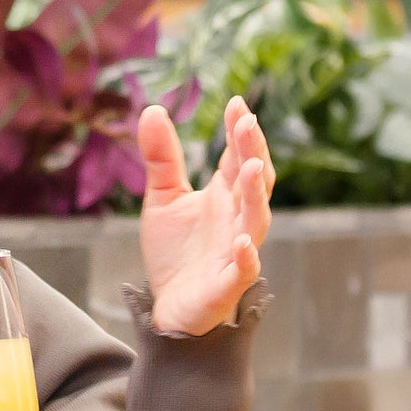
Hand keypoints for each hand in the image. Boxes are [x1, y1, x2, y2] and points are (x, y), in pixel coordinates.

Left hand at [138, 97, 272, 338]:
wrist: (168, 306)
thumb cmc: (175, 251)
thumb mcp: (162, 197)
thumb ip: (161, 157)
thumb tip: (153, 108)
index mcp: (225, 195)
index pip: (239, 157)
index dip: (240, 131)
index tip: (236, 103)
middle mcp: (236, 219)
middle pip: (254, 182)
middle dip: (253, 151)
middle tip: (247, 122)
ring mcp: (236, 251)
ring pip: (256, 221)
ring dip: (257, 196)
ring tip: (252, 168)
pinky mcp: (227, 284)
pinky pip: (243, 270)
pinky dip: (246, 256)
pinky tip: (242, 242)